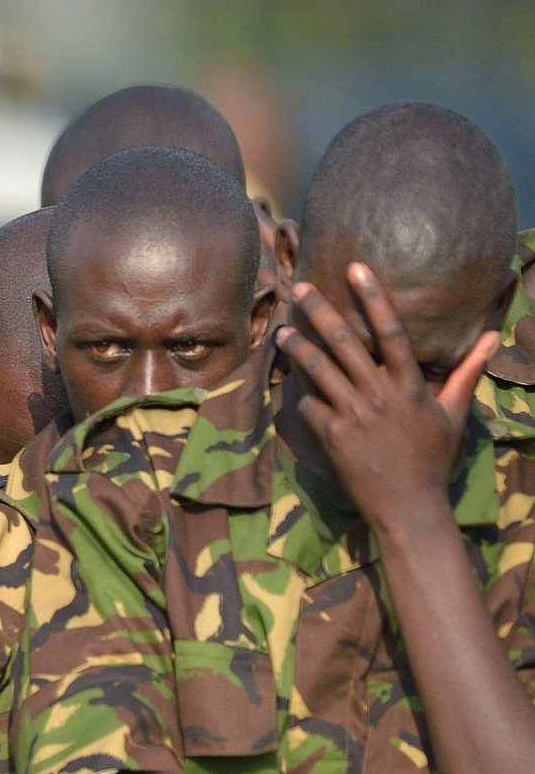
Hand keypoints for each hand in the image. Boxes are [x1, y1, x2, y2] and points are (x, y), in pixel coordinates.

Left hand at [277, 266, 497, 532]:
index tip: (356, 268)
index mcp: (410, 386)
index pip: (392, 330)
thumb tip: (492, 336)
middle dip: (320, 312)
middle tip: (299, 288)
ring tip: (282, 332)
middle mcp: (379, 395)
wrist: (407, 505)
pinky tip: (299, 391)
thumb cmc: (432, 457)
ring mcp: (353, 415)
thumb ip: (467, 372)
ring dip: (298, 348)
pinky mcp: (331, 435)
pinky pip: (310, 406)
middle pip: (345, 342)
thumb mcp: (454, 413)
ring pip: (318, 370)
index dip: (373, 297)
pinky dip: (305, 398)